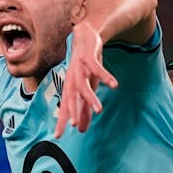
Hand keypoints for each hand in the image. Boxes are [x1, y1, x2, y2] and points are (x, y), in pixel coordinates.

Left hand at [54, 22, 118, 137]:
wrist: (87, 35)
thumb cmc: (85, 66)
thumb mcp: (86, 88)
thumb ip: (83, 110)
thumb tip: (79, 130)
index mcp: (70, 87)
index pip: (64, 106)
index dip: (60, 120)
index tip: (57, 136)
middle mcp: (72, 78)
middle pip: (70, 96)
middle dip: (72, 110)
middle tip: (74, 124)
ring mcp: (79, 67)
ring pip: (83, 84)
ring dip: (90, 97)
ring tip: (99, 110)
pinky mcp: (89, 57)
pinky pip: (97, 68)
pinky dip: (105, 76)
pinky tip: (114, 85)